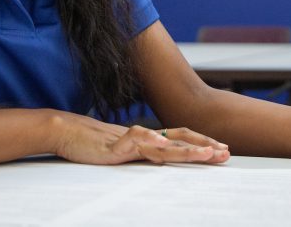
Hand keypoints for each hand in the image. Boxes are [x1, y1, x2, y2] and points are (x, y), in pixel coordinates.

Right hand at [53, 114, 229, 165]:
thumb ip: (142, 154)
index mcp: (147, 139)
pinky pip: (134, 139)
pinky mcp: (113, 145)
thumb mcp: (122, 152)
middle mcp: (143, 137)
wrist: (65, 131)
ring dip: (187, 149)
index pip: (179, 139)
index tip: (220, 150)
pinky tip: (161, 143)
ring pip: (164, 142)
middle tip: (225, 153)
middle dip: (204, 146)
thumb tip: (161, 160)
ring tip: (207, 154)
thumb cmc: (92, 144)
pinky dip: (148, 139)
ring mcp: (129, 140)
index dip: (200, 144)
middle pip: (179, 139)